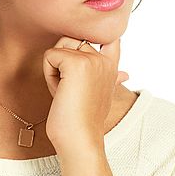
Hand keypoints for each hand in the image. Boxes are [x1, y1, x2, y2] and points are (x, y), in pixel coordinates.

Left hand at [42, 35, 128, 153]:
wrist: (80, 139)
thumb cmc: (83, 121)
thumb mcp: (100, 95)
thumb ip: (111, 78)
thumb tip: (126, 74)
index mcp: (111, 66)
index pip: (108, 36)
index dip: (94, 36)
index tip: (91, 50)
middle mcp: (104, 59)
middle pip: (71, 41)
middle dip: (62, 64)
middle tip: (70, 91)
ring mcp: (91, 59)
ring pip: (59, 47)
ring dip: (55, 70)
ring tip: (66, 92)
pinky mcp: (75, 63)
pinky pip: (49, 56)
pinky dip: (48, 75)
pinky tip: (60, 93)